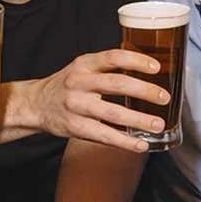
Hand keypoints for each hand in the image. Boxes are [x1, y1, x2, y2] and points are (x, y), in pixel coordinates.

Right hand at [17, 50, 171, 151]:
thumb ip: (108, 67)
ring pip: (112, 113)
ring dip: (139, 120)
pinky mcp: (75, 127)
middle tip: (164, 98)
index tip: (157, 67)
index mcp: (85, 64)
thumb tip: (147, 67)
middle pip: (117, 84)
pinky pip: (104, 135)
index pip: (113, 57)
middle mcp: (79, 83)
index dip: (136, 60)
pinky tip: (140, 144)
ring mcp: (76, 106)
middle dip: (145, 91)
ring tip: (158, 124)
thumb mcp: (83, 68)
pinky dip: (125, 141)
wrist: (35, 104)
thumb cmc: (67, 85)